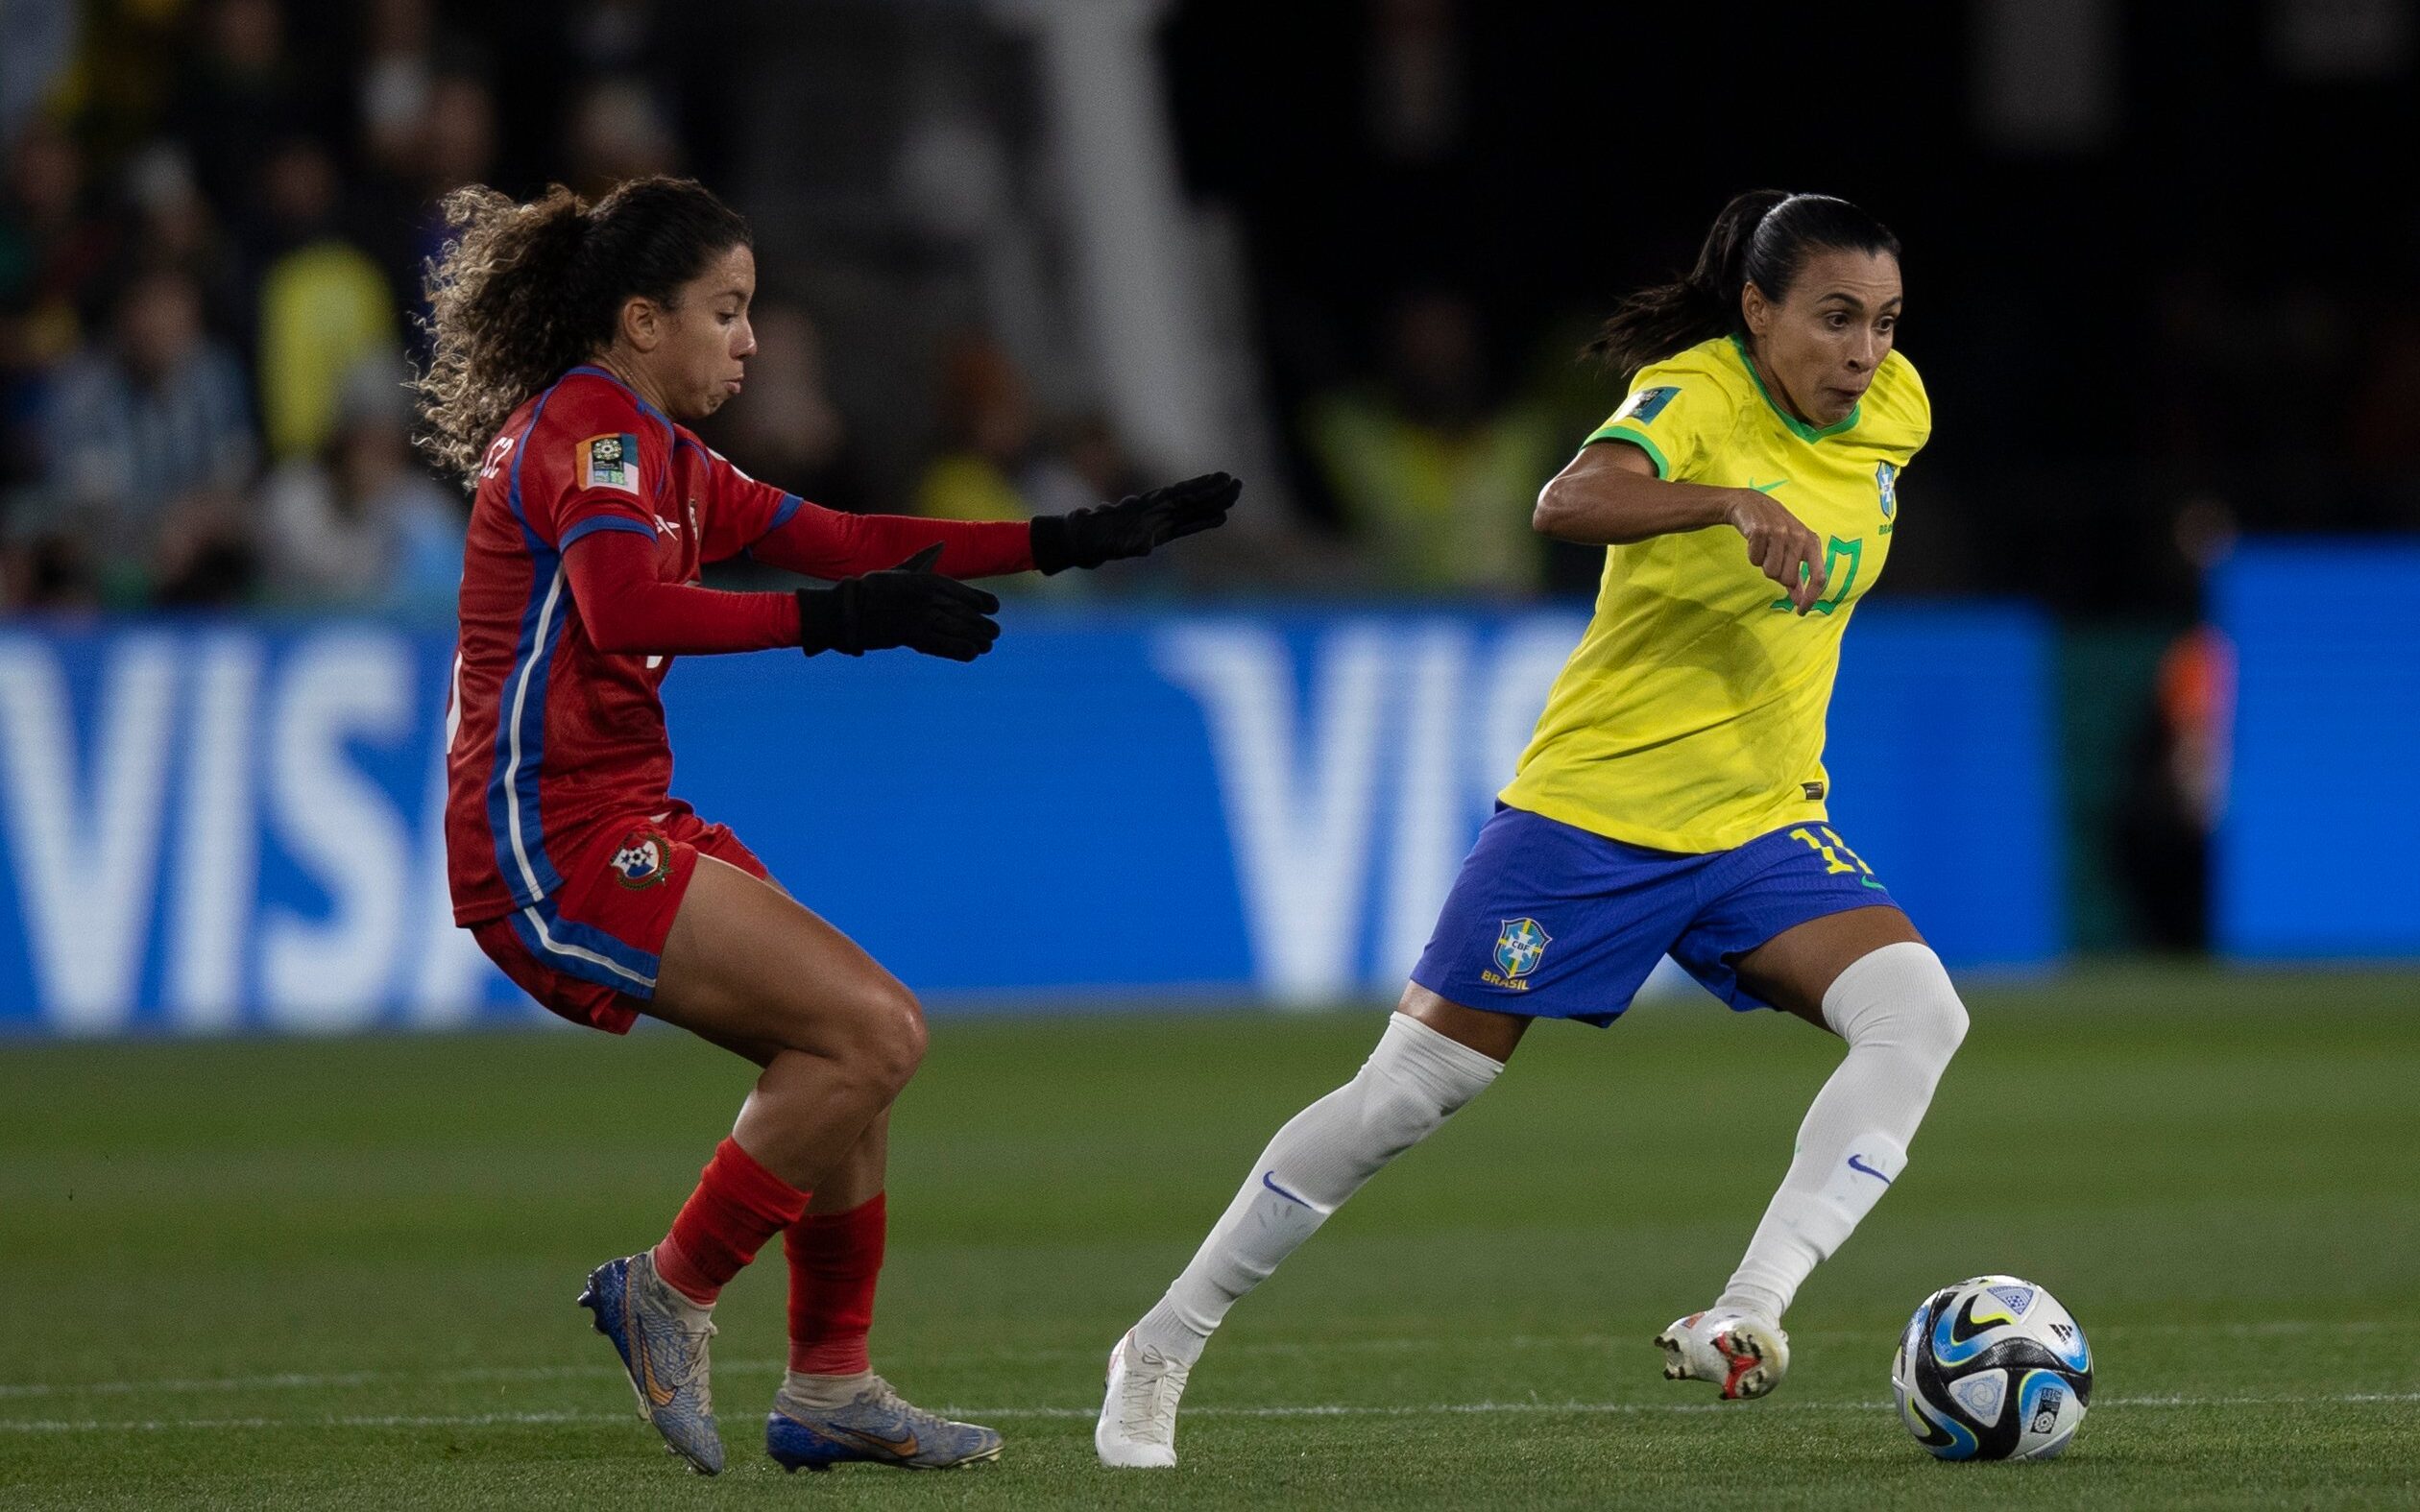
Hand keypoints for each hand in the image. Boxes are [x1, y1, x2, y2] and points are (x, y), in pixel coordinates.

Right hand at [798, 544, 1001, 660]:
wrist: (849, 609)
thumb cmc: (874, 588)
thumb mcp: (901, 570)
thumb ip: (924, 559)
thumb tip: (942, 543)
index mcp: (926, 580)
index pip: (963, 591)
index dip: (982, 600)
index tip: (994, 607)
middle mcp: (926, 599)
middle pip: (964, 613)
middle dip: (982, 624)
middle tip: (995, 632)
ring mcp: (919, 619)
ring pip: (957, 629)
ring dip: (976, 638)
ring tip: (988, 644)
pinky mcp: (910, 637)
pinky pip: (941, 645)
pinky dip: (959, 650)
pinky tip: (972, 653)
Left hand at [1030, 471, 1241, 572]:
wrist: (1079, 540)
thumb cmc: (1092, 540)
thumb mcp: (1108, 544)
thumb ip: (1127, 545)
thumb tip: (1144, 547)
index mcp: (1148, 509)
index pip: (1182, 498)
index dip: (1202, 491)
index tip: (1223, 483)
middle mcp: (1156, 510)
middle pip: (1191, 498)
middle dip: (1214, 492)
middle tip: (1238, 483)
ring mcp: (1158, 518)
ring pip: (1191, 508)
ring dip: (1212, 502)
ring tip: (1234, 493)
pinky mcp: (1157, 530)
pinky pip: (1185, 523)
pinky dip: (1202, 519)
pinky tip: (1218, 518)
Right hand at [1724, 489, 1826, 613]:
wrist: (1751, 504)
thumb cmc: (1775, 530)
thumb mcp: (1792, 550)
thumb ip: (1798, 576)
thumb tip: (1800, 601)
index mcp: (1812, 542)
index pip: (1819, 577)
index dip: (1811, 597)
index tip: (1800, 611)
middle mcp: (1799, 537)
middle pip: (1788, 579)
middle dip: (1777, 574)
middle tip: (1772, 557)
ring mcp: (1780, 533)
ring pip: (1770, 572)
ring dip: (1763, 564)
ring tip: (1764, 548)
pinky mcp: (1760, 531)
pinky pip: (1755, 560)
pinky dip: (1752, 555)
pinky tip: (1755, 542)